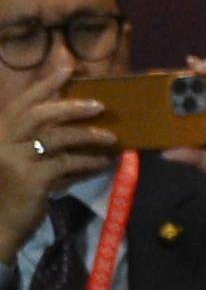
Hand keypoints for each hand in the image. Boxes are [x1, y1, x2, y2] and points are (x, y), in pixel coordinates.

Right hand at [0, 85, 116, 251]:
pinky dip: (88, 162)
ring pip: (56, 138)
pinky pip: (67, 164)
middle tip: (99, 104)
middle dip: (70, 106)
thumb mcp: (22, 159)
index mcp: (1, 132)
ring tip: (111, 138)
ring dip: (87, 136)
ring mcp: (15, 160)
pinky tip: (104, 163)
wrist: (1, 224)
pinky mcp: (32, 179)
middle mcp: (3, 142)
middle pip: (37, 114)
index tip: (67, 66)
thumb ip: (40, 139)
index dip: (44, 83)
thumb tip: (77, 118)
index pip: (22, 102)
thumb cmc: (14, 190)